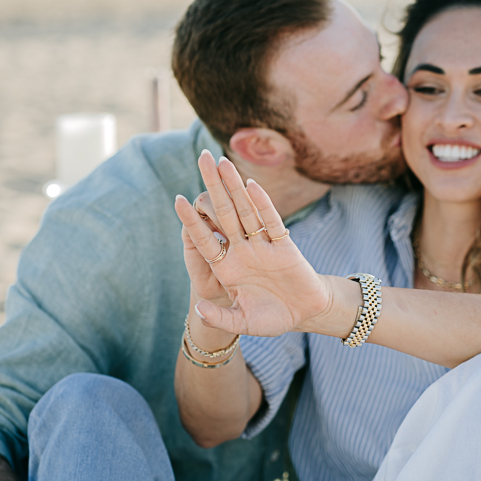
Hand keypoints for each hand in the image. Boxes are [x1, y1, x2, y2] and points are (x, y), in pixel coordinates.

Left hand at [175, 151, 330, 336]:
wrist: (304, 315)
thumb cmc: (271, 318)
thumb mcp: (242, 323)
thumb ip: (220, 318)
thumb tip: (199, 310)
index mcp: (227, 267)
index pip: (205, 239)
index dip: (192, 221)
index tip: (177, 200)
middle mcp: (242, 251)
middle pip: (223, 213)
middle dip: (211, 186)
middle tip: (201, 157)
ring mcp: (262, 245)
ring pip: (244, 211)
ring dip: (233, 186)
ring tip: (221, 161)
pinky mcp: (283, 245)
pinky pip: (271, 221)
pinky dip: (262, 204)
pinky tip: (251, 185)